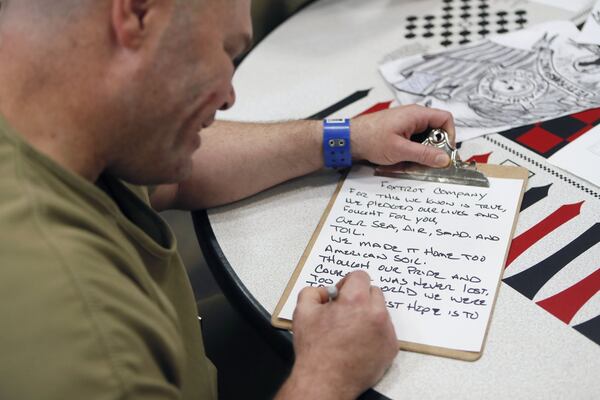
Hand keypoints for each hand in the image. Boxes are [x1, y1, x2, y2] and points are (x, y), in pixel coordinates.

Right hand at [277, 271, 397, 399]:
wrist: (325, 380)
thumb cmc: (316, 350)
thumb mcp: (302, 312)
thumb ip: (313, 292)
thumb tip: (324, 292)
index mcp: (355, 300)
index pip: (360, 276)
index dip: (347, 283)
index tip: (341, 295)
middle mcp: (375, 313)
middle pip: (373, 291)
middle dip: (359, 298)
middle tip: (344, 313)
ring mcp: (386, 331)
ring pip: (381, 311)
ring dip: (368, 315)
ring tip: (351, 330)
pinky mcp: (391, 347)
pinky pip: (386, 330)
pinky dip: (375, 332)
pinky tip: (359, 342)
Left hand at [351, 104, 455, 166]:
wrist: (349, 139)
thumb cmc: (370, 138)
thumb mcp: (400, 150)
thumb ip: (424, 155)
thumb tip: (444, 158)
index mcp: (417, 114)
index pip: (445, 119)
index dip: (450, 136)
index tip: (444, 153)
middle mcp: (413, 116)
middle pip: (435, 131)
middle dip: (433, 148)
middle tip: (425, 161)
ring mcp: (406, 124)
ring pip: (424, 139)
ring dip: (420, 152)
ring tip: (408, 161)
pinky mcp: (399, 131)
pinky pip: (413, 142)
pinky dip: (411, 152)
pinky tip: (401, 160)